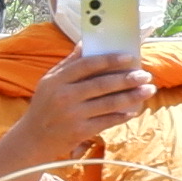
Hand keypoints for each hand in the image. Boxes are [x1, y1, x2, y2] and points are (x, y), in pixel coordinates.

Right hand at [0, 49, 155, 169]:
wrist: (33, 138)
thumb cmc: (45, 106)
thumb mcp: (49, 82)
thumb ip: (69, 64)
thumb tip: (86, 42)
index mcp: (56, 80)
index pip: (86, 65)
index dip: (110, 60)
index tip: (129, 57)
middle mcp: (63, 96)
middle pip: (102, 84)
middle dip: (128, 79)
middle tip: (145, 75)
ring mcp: (72, 115)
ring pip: (109, 103)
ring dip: (132, 96)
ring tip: (148, 90)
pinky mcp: (79, 131)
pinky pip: (107, 121)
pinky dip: (122, 115)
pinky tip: (133, 110)